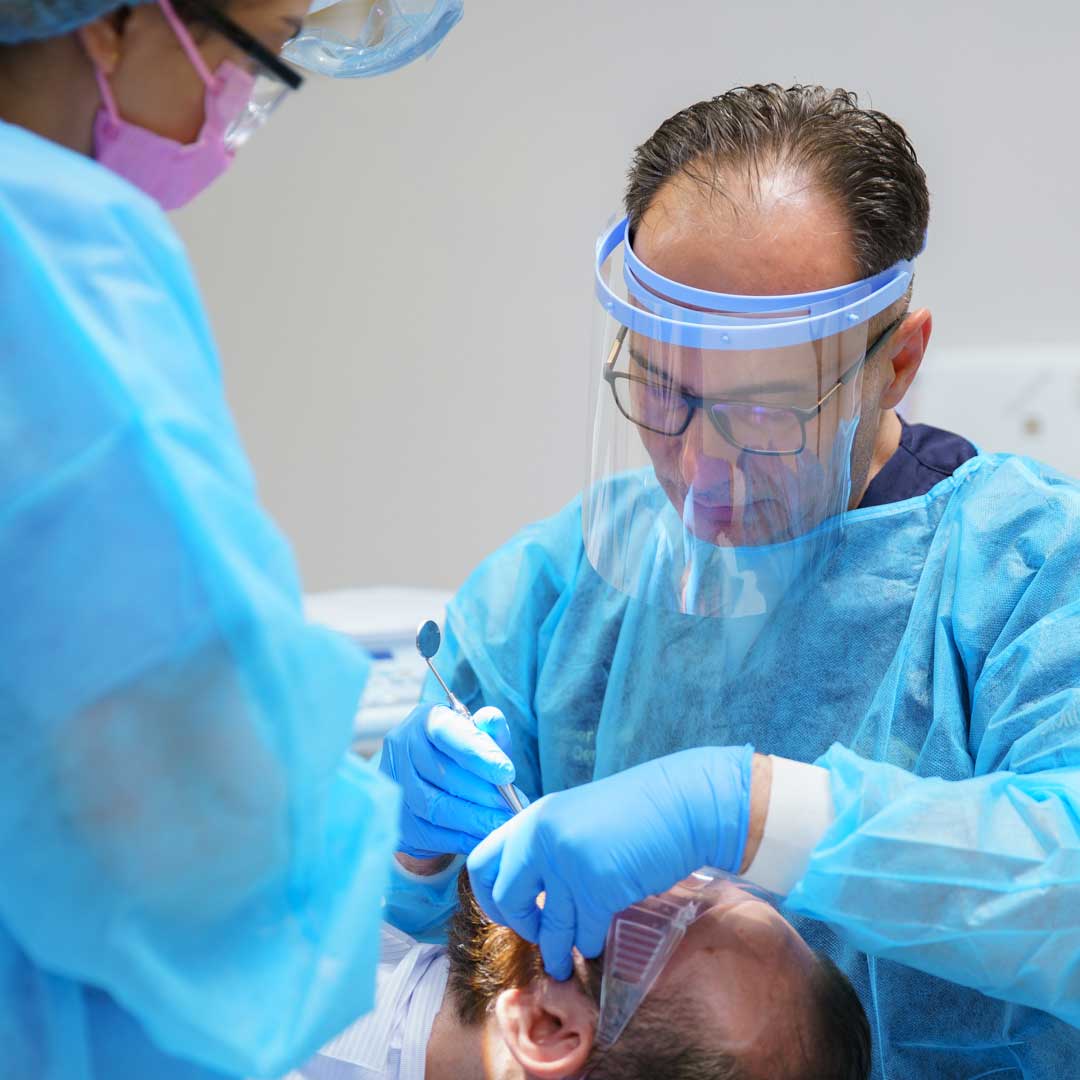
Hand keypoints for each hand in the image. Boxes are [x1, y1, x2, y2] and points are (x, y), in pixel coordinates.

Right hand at [379, 702, 517, 857]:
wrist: (429, 784)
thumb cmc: (461, 754)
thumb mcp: (480, 739)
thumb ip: (489, 730)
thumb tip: (492, 720)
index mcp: (426, 720)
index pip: (448, 732)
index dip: (478, 753)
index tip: (507, 773)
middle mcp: (402, 747)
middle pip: (442, 773)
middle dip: (482, 792)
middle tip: (512, 805)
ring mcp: (395, 784)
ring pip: (435, 806)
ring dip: (474, 818)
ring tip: (502, 823)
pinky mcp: (398, 818)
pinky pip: (432, 833)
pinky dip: (463, 837)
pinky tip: (485, 837)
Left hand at [466, 745, 753, 978]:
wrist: (680, 804)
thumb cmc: (633, 812)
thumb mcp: (575, 817)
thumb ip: (546, 845)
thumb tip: (526, 887)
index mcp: (533, 818)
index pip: (481, 863)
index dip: (488, 895)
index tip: (508, 911)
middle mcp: (541, 838)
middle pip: (506, 899)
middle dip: (520, 925)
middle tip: (537, 933)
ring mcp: (568, 862)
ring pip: (549, 926)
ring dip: (555, 949)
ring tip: (561, 960)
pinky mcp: (598, 886)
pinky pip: (584, 932)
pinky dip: (589, 942)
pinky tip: (595, 941)